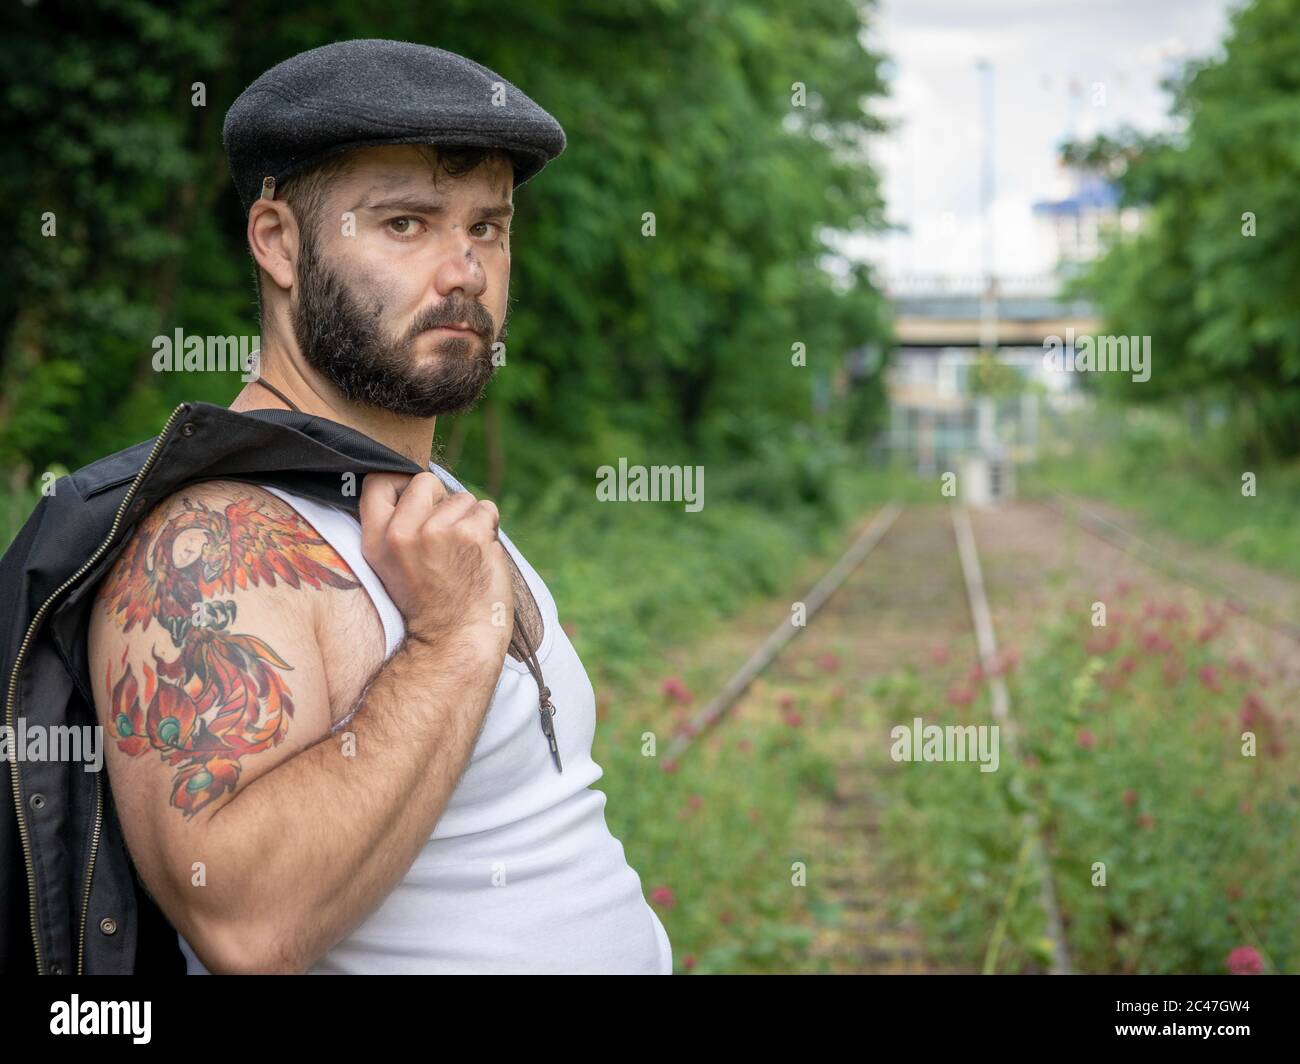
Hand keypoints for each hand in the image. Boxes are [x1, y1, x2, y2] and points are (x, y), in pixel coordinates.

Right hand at [359, 472, 514, 657]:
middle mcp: (400, 531)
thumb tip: (420, 486)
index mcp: (375, 539)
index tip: (418, 504)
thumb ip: (395, 527)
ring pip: (462, 497)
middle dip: (442, 501)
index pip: (378, 481)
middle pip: (425, 481)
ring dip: (469, 519)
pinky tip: (480, 555)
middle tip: (446, 538)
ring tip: (463, 555)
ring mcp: (436, 530)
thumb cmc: (430, 604)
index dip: (402, 484)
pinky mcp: (469, 534)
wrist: (455, 641)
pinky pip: (487, 509)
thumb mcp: (390, 566)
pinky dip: (490, 528)